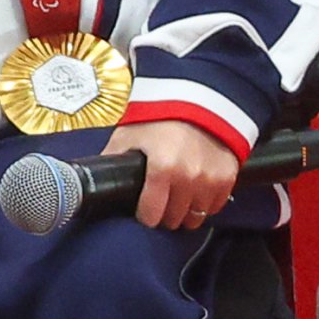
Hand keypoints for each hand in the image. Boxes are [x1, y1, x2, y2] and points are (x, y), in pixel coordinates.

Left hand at [100, 120, 237, 229]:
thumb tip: (90, 178)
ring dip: (185, 212)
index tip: (143, 212)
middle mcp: (189, 177)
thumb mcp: (127, 137)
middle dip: (164, 215)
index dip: (145, 215)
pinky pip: (216, 205)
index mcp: (162, 169)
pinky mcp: (228, 176)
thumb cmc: (158, 117)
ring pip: (196, 216)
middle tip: (159, 205)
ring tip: (177, 201)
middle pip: (174, 218)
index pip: (152, 214)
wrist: (195, 99)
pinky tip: (195, 193)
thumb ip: (111, 160)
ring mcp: (212, 178)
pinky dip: (205, 203)